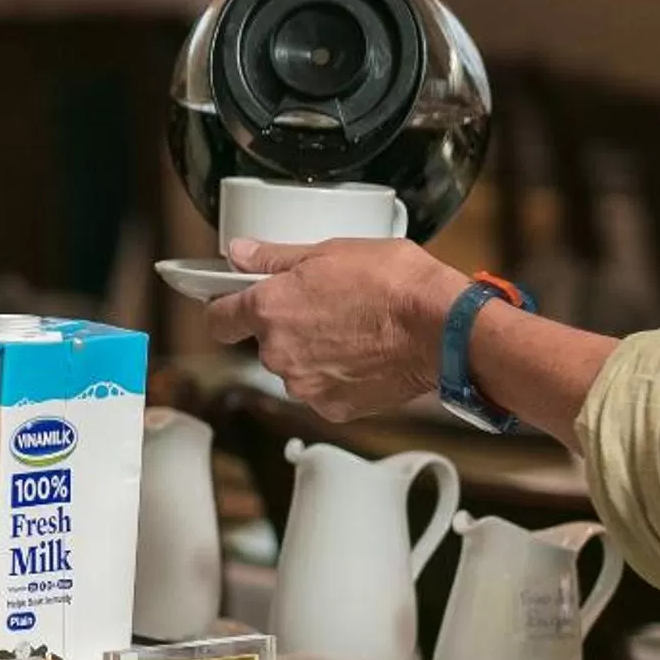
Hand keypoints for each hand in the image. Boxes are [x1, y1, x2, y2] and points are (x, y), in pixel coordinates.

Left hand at [206, 237, 470, 421]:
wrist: (442, 328)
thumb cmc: (392, 283)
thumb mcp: (328, 251)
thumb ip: (274, 258)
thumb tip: (239, 253)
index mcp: (269, 310)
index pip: (218, 319)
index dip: (225, 309)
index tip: (234, 303)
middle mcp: (279, 353)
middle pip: (263, 343)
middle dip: (285, 327)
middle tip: (323, 305)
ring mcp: (306, 386)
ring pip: (295, 368)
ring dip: (312, 353)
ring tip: (352, 328)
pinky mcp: (334, 409)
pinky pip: (323, 390)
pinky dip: (338, 376)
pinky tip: (364, 354)